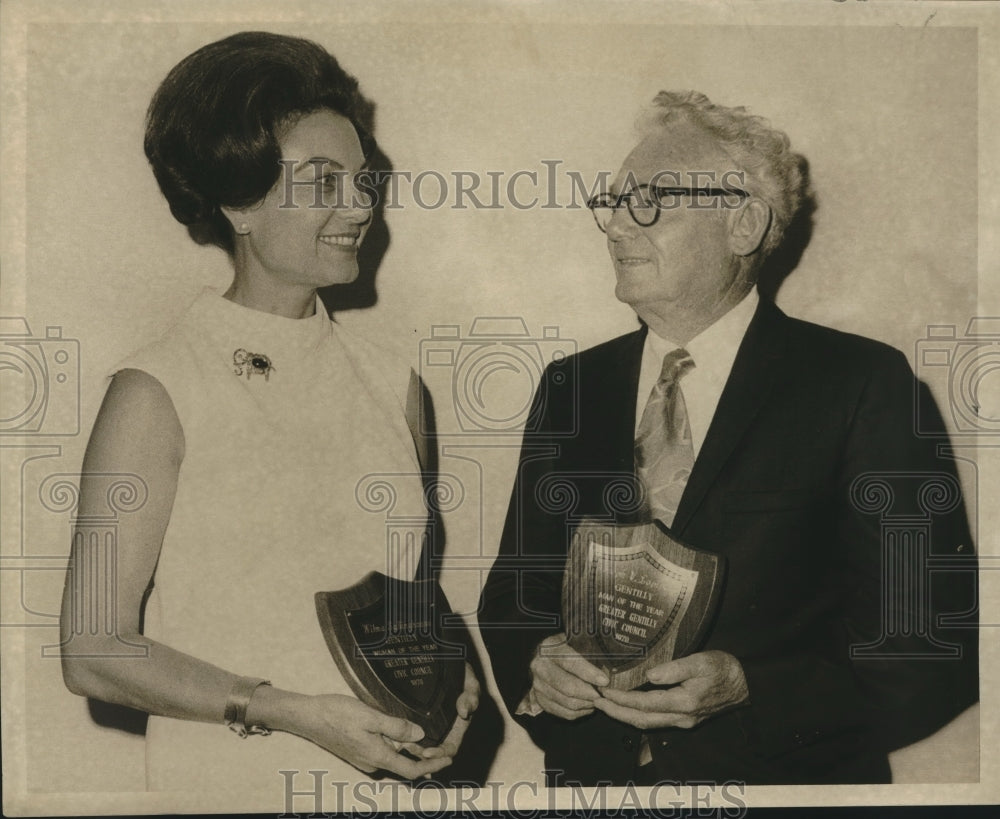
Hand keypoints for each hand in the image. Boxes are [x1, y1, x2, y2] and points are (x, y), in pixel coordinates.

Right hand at [288, 694, 454, 778]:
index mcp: (377, 756)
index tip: (449, 759)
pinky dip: (398, 747)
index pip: (411, 770)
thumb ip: (396, 727)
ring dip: (410, 751)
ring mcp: (364, 759)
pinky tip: (402, 733)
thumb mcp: (371, 716)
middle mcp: (372, 763)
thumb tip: (419, 736)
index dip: (432, 765)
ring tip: (426, 737)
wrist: (308, 717)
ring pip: (394, 758)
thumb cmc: (337, 714)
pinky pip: (384, 753)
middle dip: (425, 757)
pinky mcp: (358, 752)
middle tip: (443, 746)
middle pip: (405, 765)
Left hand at [404, 662, 480, 759]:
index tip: (427, 752)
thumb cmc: (461, 673)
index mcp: (458, 727)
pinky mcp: (416, 717)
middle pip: (432, 751)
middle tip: (407, 746)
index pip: (449, 749)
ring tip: (399, 741)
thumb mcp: (470, 681)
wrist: (446, 661)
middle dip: (420, 752)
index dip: (439, 754)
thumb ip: (472, 695)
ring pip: (419, 743)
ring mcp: (429, 724)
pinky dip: (402, 735)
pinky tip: (394, 732)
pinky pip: (409, 731)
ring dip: (410, 746)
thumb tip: (464, 712)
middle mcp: (443, 729)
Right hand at [528, 632, 608, 720]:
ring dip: (586, 704)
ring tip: (598, 699)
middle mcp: (540, 668)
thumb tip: (611, 661)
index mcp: (549, 649)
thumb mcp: (573, 640)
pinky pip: (563, 712)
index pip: (570, 662)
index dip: (588, 673)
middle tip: (605, 694)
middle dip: (590, 693)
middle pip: (568, 687)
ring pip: (567, 702)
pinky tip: (588, 705)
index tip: (604, 681)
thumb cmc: (565, 647)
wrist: (543, 656)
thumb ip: (588, 649)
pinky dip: (579, 712)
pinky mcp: (540, 700)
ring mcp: (538, 686)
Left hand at [592, 650, 747, 729]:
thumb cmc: (723, 669)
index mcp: (684, 703)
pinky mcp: (685, 718)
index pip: (644, 704)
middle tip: (595, 702)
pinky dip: (638, 715)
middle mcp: (681, 717)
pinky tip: (628, 707)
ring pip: (647, 723)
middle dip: (616, 713)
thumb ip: (675, 669)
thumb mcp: (701, 661)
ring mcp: (683, 721)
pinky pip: (656, 721)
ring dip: (625, 716)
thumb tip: (649, 675)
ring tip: (606, 705)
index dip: (621, 700)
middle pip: (641, 720)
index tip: (603, 693)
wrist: (745, 684)